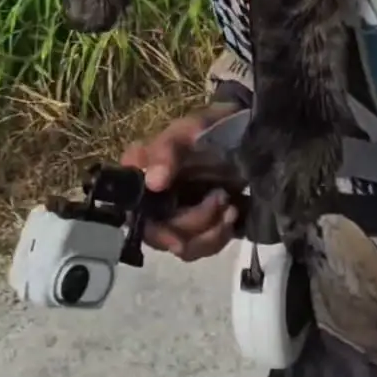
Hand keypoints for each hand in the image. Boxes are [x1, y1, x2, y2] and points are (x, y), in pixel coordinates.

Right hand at [121, 102, 243, 260]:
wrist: (243, 135)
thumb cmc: (209, 129)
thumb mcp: (188, 131)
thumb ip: (168, 151)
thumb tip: (152, 182)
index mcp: (138, 177)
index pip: (133, 214)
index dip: (155, 231)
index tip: (177, 238)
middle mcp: (150, 201)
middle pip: (161, 236)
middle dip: (196, 223)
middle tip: (221, 197)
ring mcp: (174, 217)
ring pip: (184, 247)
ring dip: (211, 232)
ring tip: (230, 206)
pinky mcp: (198, 227)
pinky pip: (203, 247)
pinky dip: (221, 235)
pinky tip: (233, 213)